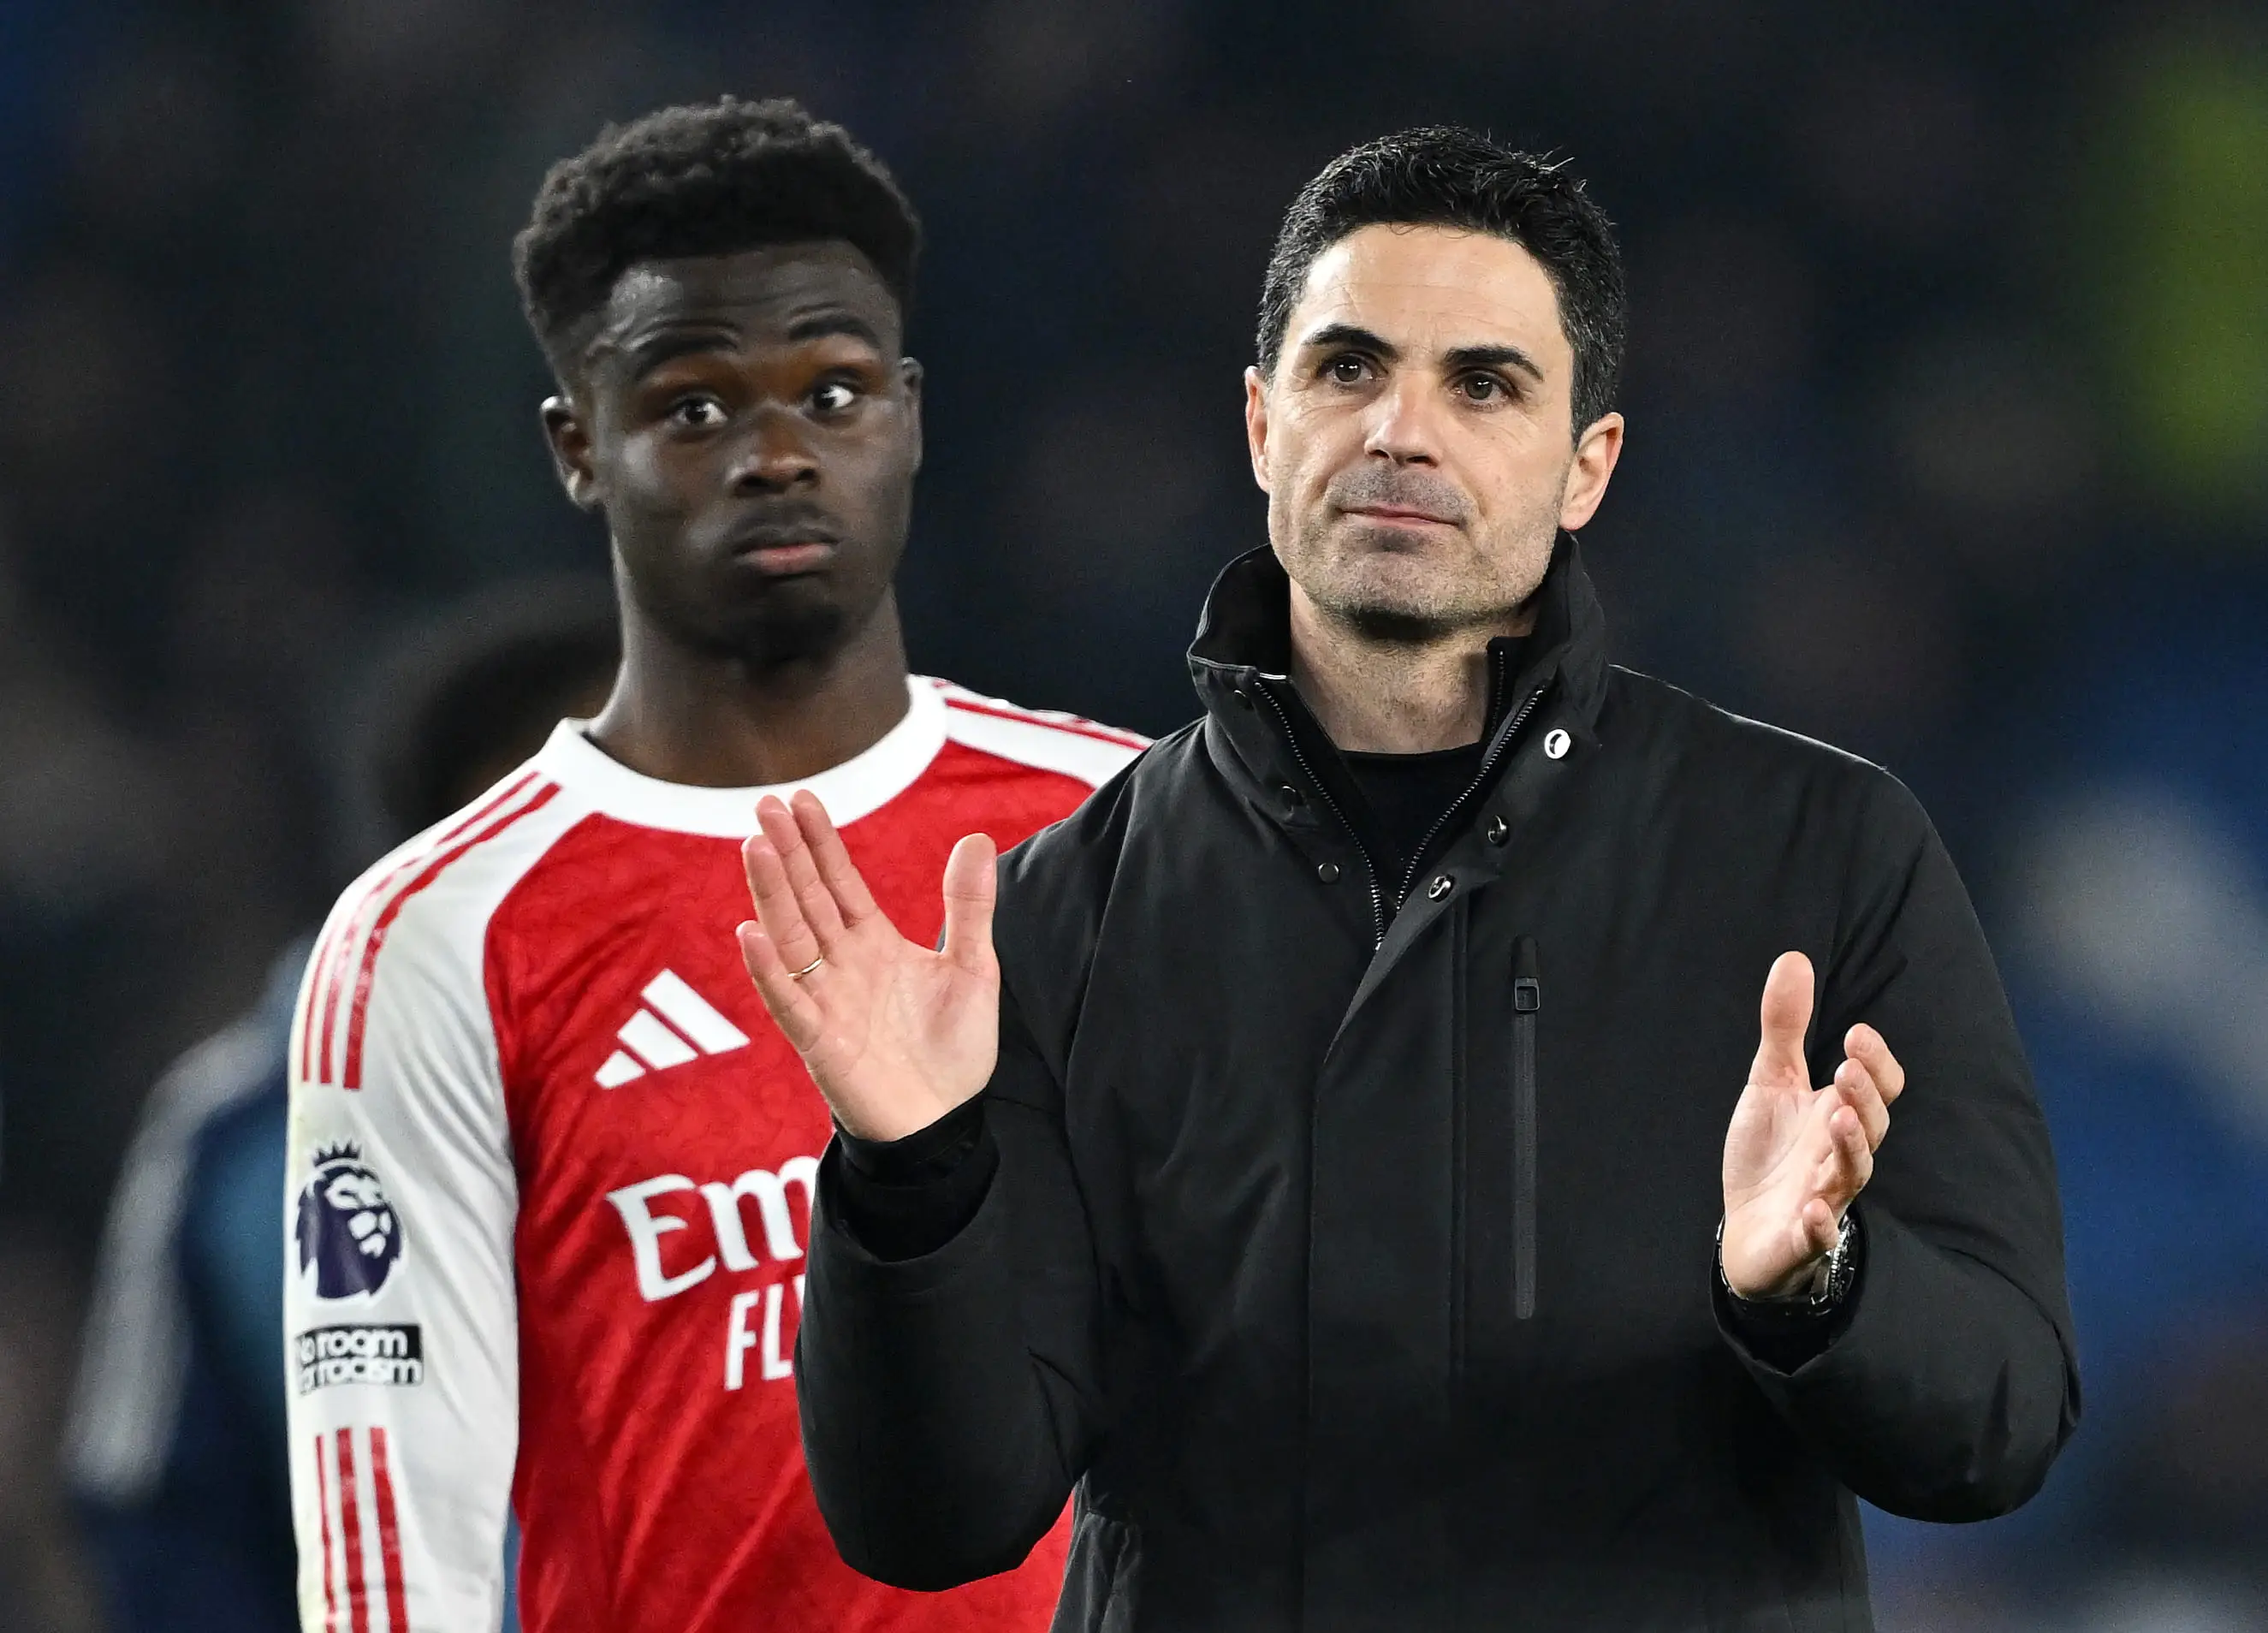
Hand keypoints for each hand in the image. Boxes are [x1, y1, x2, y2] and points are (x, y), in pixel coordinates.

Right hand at [736, 791, 1000, 1141]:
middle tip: (766, 806)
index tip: (800, 799)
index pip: (839, 882)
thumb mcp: (975, 968)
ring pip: (791, 938)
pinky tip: (752, 933)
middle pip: (808, 899)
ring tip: (755, 848)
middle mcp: (842, 965)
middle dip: (787, 853)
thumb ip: (969, 906)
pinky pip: (788, 1001)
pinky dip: (769, 969)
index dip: (820, 842)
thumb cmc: (954, 1050)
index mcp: (875, 943)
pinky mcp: (820, 1042)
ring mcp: (827, 1000)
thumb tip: (976, 837)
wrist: (946, 1124)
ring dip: (772, 894)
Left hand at [1719, 952, 1904, 1299]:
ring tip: (1839, 1118)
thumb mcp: (1770, 1081)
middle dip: (1863, 1097)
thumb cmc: (1771, 1152)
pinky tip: (1811, 1210)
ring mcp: (1825, 1195)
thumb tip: (1793, 957)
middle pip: (1872, 1125)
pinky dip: (1820, 1225)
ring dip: (1851, 1147)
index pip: (1879, 1087)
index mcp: (1838, 1113)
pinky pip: (1820, 1234)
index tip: (1855, 1034)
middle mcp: (1840, 1153)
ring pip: (1852, 1174)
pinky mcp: (1802, 1235)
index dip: (1875, 1063)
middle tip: (1845, 1070)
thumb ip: (1784, 1026)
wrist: (1749, 1226)